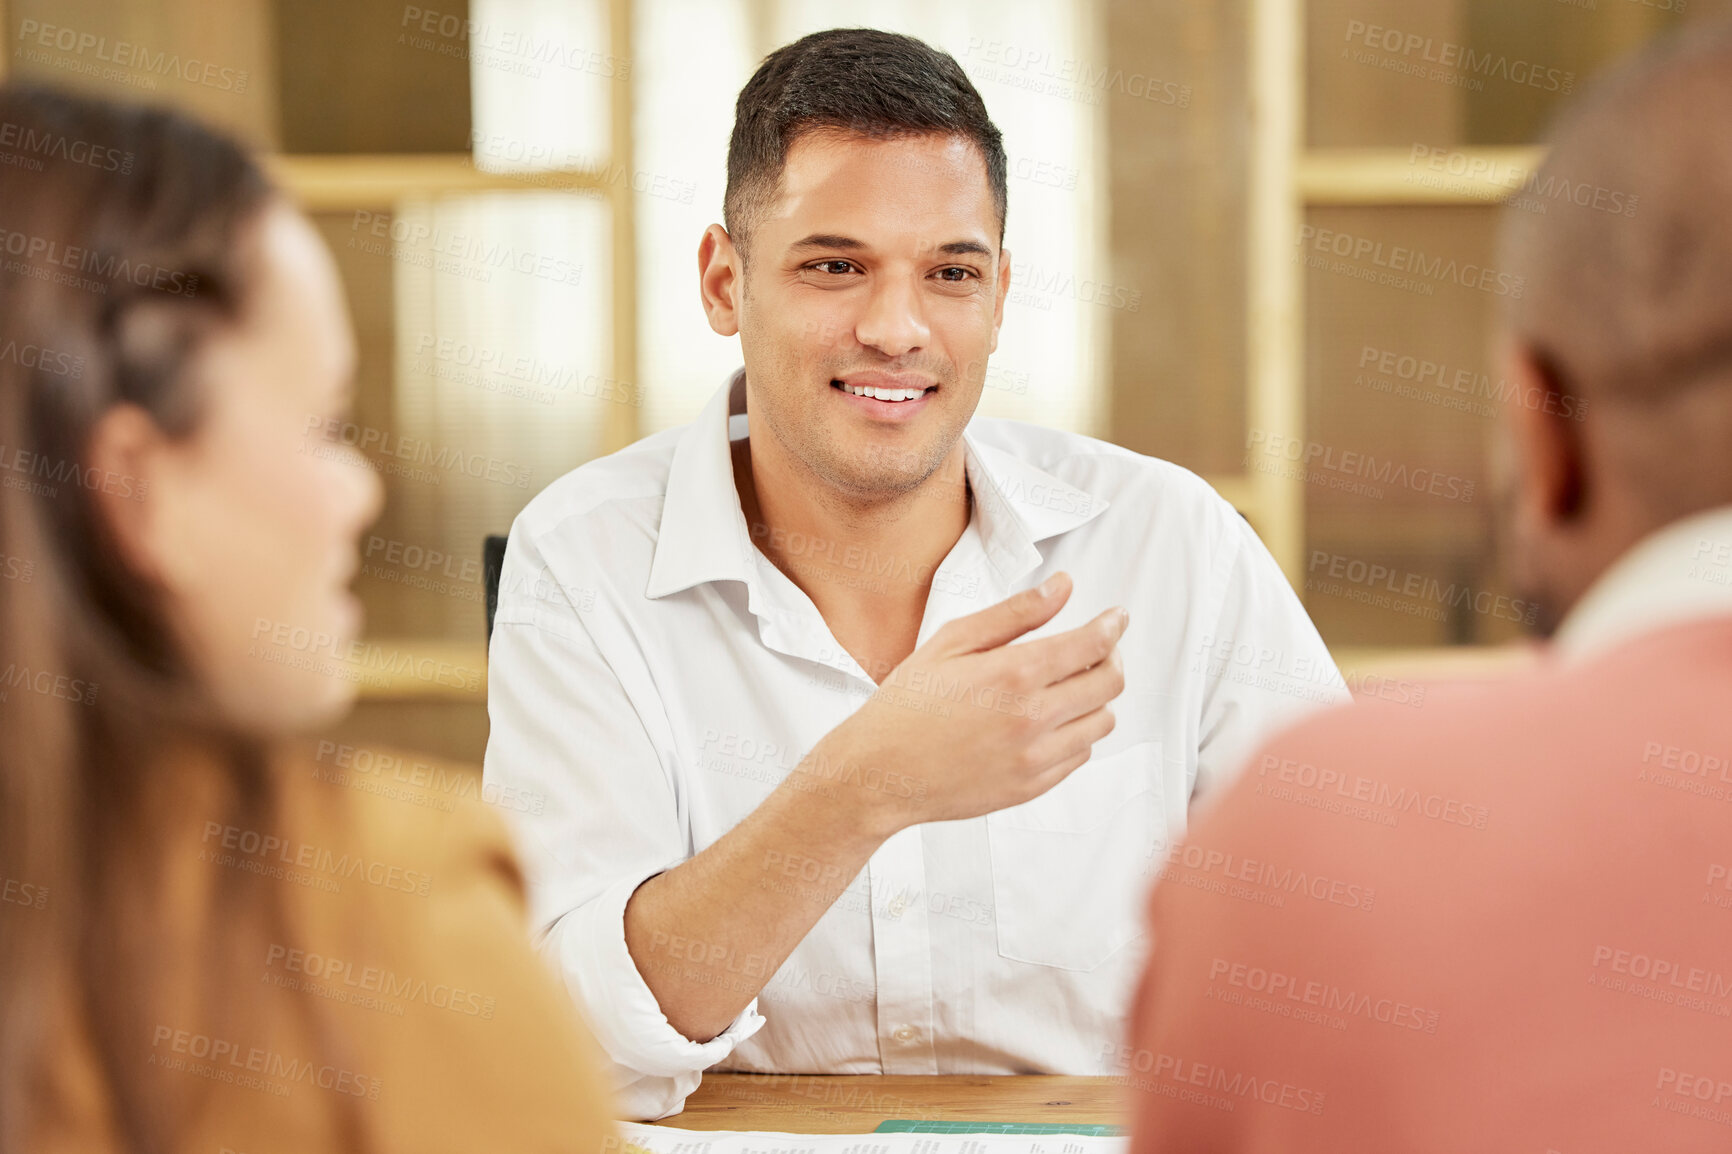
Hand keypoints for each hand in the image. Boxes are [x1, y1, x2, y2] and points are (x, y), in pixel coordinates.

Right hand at [793, 572, 1126, 833]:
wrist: (880, 773)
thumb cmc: (907, 704)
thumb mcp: (953, 641)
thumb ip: (1015, 614)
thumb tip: (1063, 587)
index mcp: (1014, 674)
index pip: (1093, 644)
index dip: (1112, 625)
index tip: (1116, 617)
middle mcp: (1033, 718)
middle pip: (1110, 683)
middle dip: (1111, 658)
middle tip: (1097, 649)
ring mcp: (1035, 758)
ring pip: (1102, 722)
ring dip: (1096, 699)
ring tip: (1068, 687)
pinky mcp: (1032, 787)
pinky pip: (1079, 756)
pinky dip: (1075, 734)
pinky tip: (1047, 721)